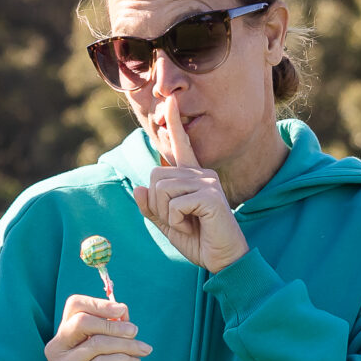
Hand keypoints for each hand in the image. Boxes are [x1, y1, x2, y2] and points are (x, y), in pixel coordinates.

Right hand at [45, 294, 150, 360]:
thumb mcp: (110, 346)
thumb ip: (114, 327)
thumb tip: (123, 311)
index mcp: (64, 332)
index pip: (75, 305)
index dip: (99, 304)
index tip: (122, 309)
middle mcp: (57, 347)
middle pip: (81, 322)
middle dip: (113, 325)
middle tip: (135, 331)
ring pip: (95, 344)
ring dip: (125, 344)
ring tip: (143, 349)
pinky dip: (123, 359)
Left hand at [133, 93, 249, 271]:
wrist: (224, 260)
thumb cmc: (199, 241)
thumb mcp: (168, 224)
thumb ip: (152, 207)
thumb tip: (137, 187)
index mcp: (192, 176)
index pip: (180, 145)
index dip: (175, 123)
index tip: (170, 100)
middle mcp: (201, 173)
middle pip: (155, 176)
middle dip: (157, 204)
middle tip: (178, 220)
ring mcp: (207, 183)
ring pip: (162, 190)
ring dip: (167, 215)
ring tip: (188, 224)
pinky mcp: (210, 196)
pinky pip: (175, 204)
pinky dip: (177, 221)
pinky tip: (194, 227)